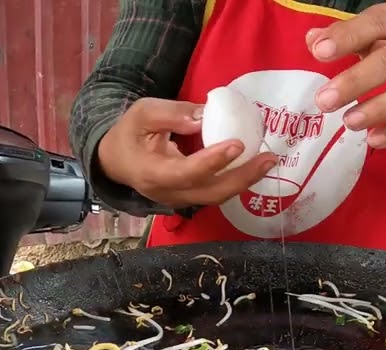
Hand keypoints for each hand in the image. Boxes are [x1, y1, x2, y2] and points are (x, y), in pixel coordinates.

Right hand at [97, 98, 276, 207]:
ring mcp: (181, 200)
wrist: (116, 161)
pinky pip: (217, 192)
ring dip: (245, 180)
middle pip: (211, 193)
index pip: (187, 172)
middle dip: (242, 177)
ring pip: (218, 196)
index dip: (213, 161)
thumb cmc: (129, 134)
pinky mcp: (191, 198)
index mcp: (152, 173)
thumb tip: (205, 116)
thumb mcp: (142, 113)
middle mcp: (169, 193)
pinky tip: (254, 165)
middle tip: (268, 158)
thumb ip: (171, 114)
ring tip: (268, 161)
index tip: (237, 144)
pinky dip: (237, 180)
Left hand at [308, 2, 385, 148]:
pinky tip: (373, 139)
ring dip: (377, 110)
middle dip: (356, 81)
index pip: (382, 21)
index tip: (319, 52)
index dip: (350, 35)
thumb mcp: (383, 34)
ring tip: (348, 121)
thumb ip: (349, 36)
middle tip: (324, 101)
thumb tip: (313, 40)